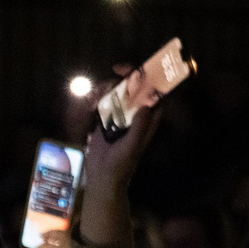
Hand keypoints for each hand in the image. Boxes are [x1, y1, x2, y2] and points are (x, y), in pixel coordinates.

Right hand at [78, 75, 158, 244]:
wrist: (102, 177)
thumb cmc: (122, 164)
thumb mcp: (132, 146)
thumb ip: (140, 127)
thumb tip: (147, 106)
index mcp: (149, 120)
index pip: (156, 95)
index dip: (153, 79)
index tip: (140, 70)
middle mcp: (137, 115)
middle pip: (137, 88)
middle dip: (128, 76)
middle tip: (115, 71)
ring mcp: (122, 115)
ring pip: (119, 92)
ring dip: (110, 86)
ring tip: (100, 92)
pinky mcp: (106, 119)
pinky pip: (105, 101)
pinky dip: (99, 96)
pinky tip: (92, 101)